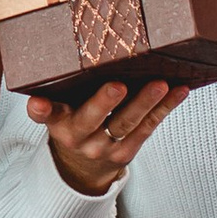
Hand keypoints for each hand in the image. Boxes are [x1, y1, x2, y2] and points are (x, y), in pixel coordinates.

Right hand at [32, 76, 181, 196]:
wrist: (82, 168)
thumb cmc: (74, 124)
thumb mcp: (59, 112)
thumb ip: (60, 91)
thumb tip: (74, 49)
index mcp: (59, 122)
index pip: (47, 115)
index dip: (41, 110)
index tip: (38, 103)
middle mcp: (79, 137)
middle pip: (92, 119)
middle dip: (104, 102)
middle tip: (118, 86)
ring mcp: (105, 147)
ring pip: (126, 123)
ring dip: (145, 103)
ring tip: (160, 85)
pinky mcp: (127, 151)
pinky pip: (148, 127)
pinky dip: (164, 108)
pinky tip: (178, 91)